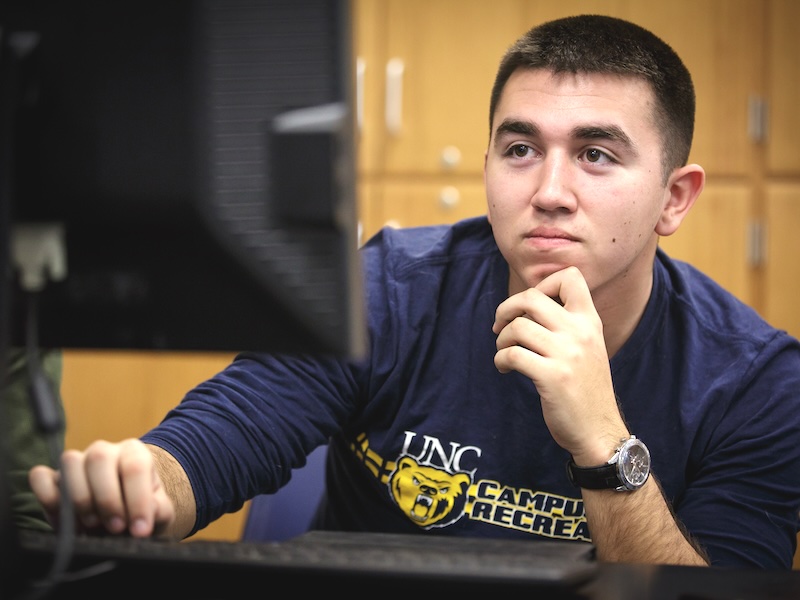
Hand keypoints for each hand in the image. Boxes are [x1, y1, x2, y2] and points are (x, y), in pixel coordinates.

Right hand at [29, 438, 175, 537]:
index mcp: (134, 453)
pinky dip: (47, 497)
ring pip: (70, 462)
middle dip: (108, 499)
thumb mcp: (158, 512)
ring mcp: (77, 462)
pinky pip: (40, 476)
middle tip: (116, 528)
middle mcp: (104, 451)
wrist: (121, 517)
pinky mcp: (52, 478)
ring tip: (92, 524)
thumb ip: (158, 510)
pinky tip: (64, 519)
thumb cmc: (140, 510)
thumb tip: (148, 513)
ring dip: (79, 498)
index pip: (135, 466)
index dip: (138, 499)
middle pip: (100, 459)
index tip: (140, 529)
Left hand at [492, 266, 627, 463]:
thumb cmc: (586, 388)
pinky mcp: (552, 377)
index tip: (529, 307)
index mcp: (590, 321)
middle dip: (506, 309)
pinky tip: (505, 369)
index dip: (542, 284)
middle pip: (531, 297)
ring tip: (504, 352)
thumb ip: (567, 324)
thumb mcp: (588, 347)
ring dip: (501, 339)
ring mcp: (567, 354)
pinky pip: (512, 355)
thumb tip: (527, 304)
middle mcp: (581, 332)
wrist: (600, 430)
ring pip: (517, 327)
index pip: (570, 277)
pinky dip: (500, 360)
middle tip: (500, 326)